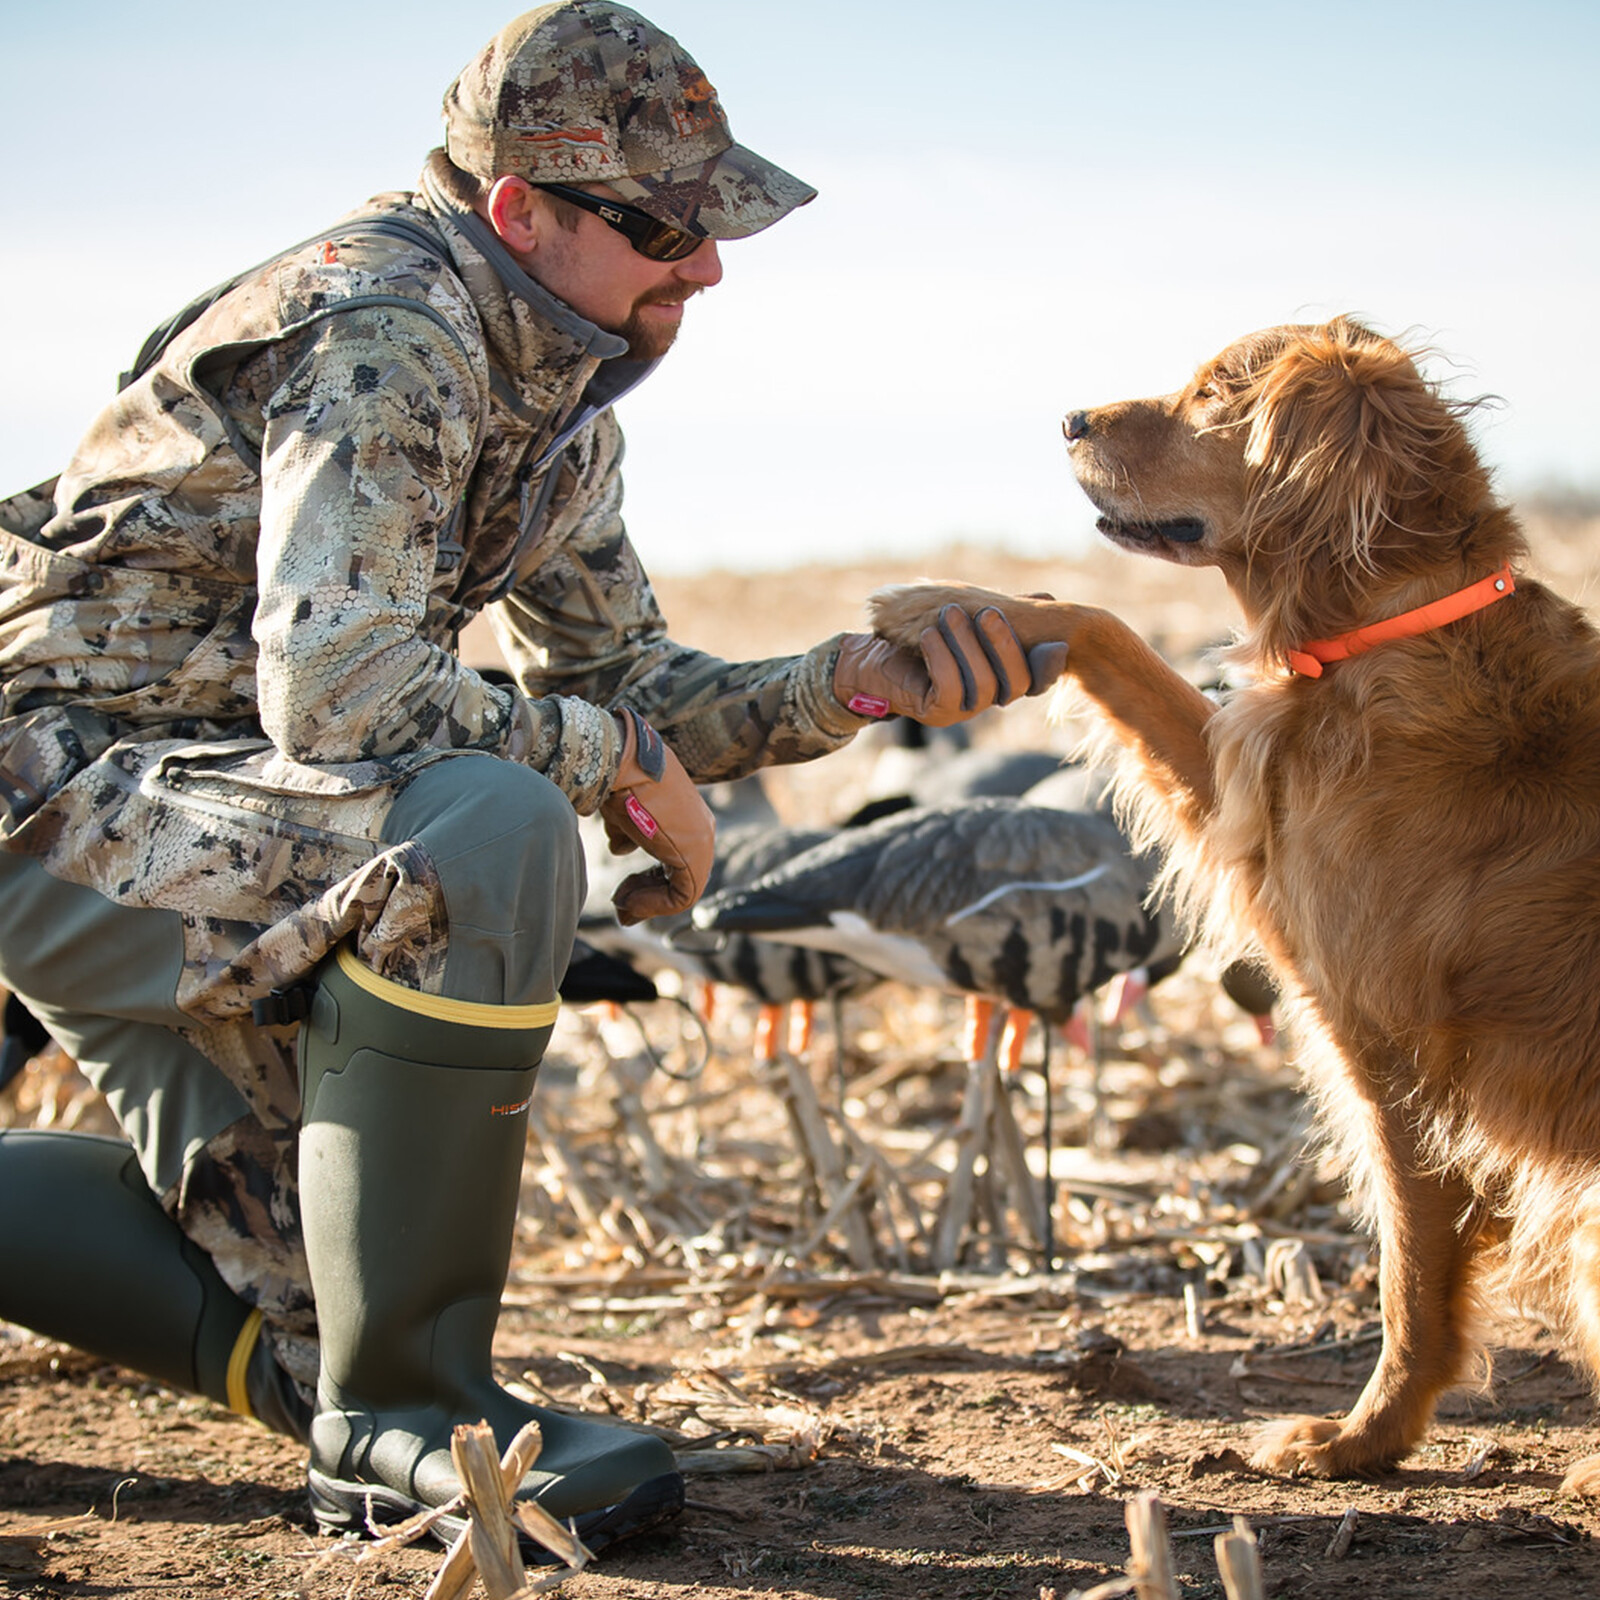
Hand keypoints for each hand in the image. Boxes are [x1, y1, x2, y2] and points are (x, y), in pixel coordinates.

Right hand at [599, 709, 715, 924]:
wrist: (621, 761)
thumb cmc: (618, 779)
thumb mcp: (624, 809)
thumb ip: (629, 832)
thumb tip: (620, 848)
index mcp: (685, 815)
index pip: (674, 860)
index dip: (648, 882)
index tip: (621, 893)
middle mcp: (699, 827)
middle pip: (678, 875)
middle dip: (647, 894)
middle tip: (620, 905)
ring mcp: (700, 841)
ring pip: (682, 888)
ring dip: (648, 901)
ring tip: (621, 901)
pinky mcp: (694, 854)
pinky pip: (683, 895)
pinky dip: (653, 904)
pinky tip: (627, 899)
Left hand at [834, 604, 1068, 726]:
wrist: (871, 658)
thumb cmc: (921, 636)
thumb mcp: (966, 618)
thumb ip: (1001, 612)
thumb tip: (1045, 599)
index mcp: (1002, 676)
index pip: (1038, 679)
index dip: (1050, 667)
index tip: (1055, 645)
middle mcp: (989, 697)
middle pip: (1018, 683)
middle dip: (1007, 646)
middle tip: (988, 611)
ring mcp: (964, 710)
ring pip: (984, 685)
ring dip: (967, 644)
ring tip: (949, 613)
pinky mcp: (936, 713)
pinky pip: (949, 689)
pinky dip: (942, 657)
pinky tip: (929, 634)